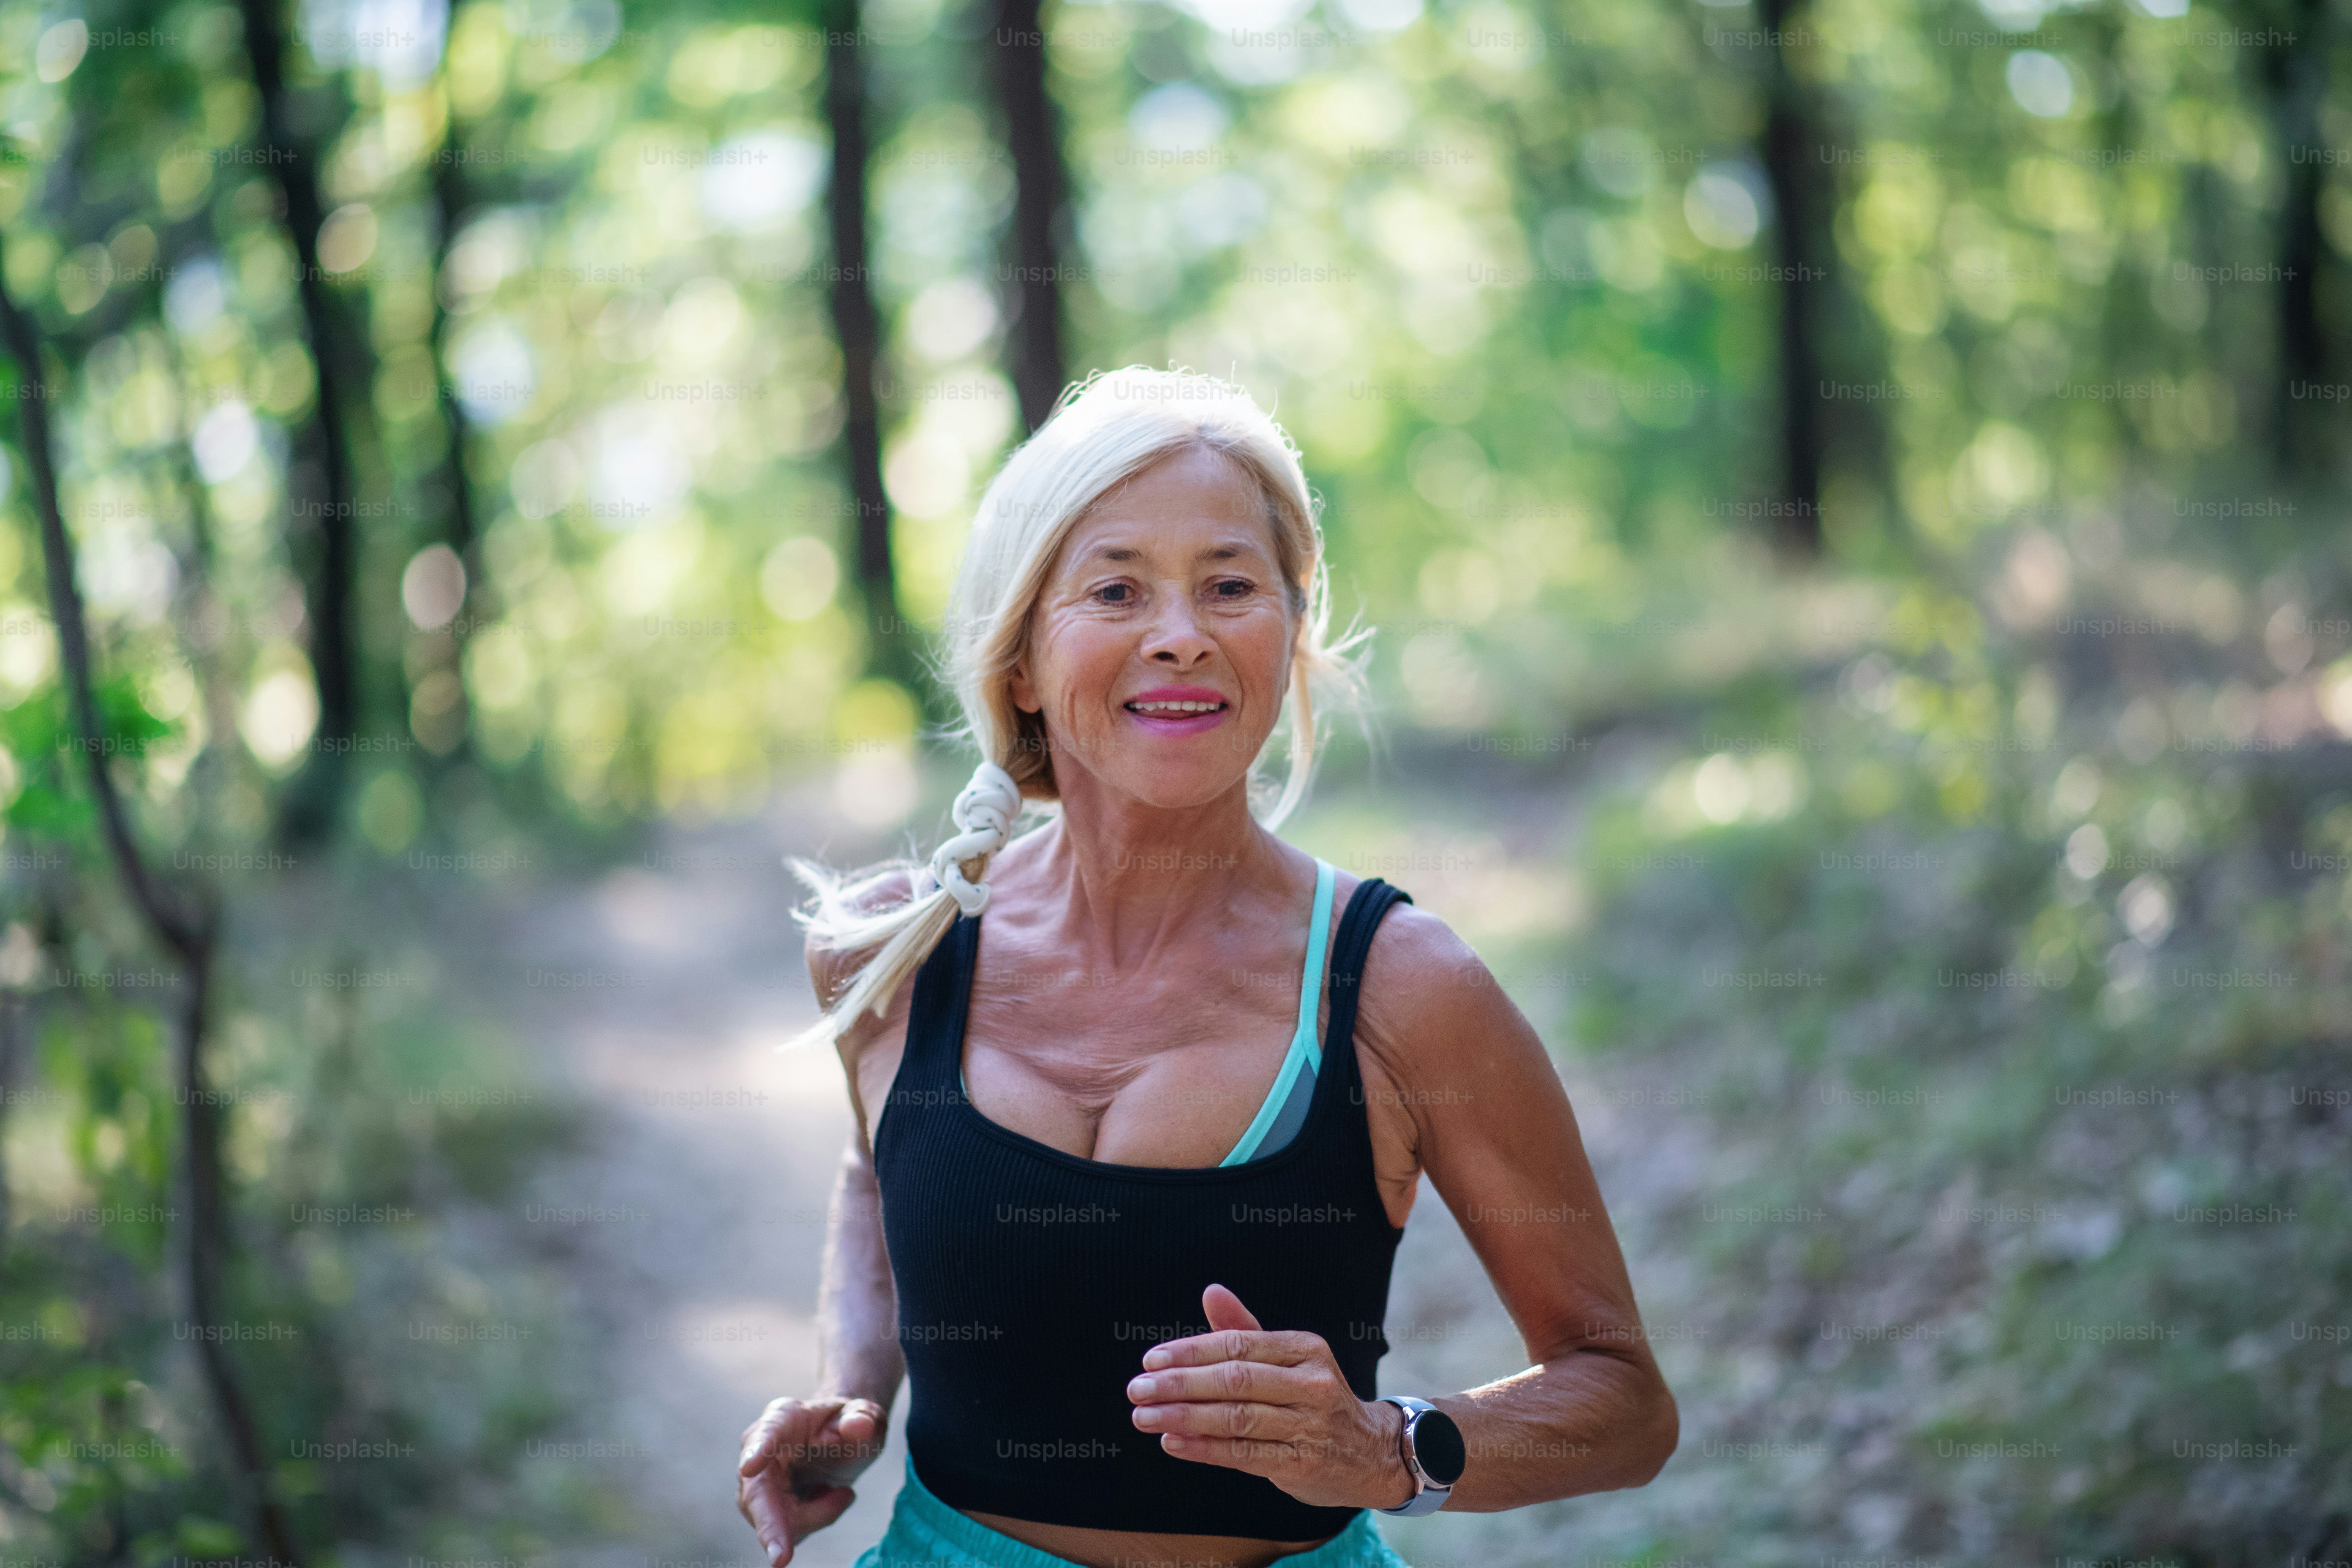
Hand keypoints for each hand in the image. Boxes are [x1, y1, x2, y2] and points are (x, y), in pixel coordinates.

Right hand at [736, 1395, 886, 1565]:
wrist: (842, 1438)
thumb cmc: (849, 1422)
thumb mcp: (864, 1415)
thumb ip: (862, 1417)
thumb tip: (859, 1426)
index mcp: (783, 1417)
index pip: (768, 1432)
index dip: (758, 1449)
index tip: (749, 1467)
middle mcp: (759, 1450)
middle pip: (757, 1492)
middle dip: (769, 1525)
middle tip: (781, 1559)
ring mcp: (758, 1483)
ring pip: (776, 1519)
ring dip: (816, 1515)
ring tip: (844, 1493)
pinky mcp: (766, 1510)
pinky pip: (788, 1529)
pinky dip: (817, 1519)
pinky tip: (830, 1497)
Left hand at [1126, 1284, 1415, 1510]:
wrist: (1372, 1453)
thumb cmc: (1315, 1399)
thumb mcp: (1289, 1360)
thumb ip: (1245, 1329)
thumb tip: (1210, 1291)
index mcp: (1304, 1349)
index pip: (1238, 1344)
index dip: (1191, 1351)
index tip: (1150, 1360)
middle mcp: (1312, 1384)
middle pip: (1235, 1380)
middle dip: (1179, 1384)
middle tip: (1137, 1389)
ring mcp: (1310, 1426)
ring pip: (1236, 1418)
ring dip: (1183, 1417)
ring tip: (1144, 1417)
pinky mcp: (1304, 1464)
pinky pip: (1245, 1455)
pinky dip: (1204, 1449)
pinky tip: (1172, 1442)